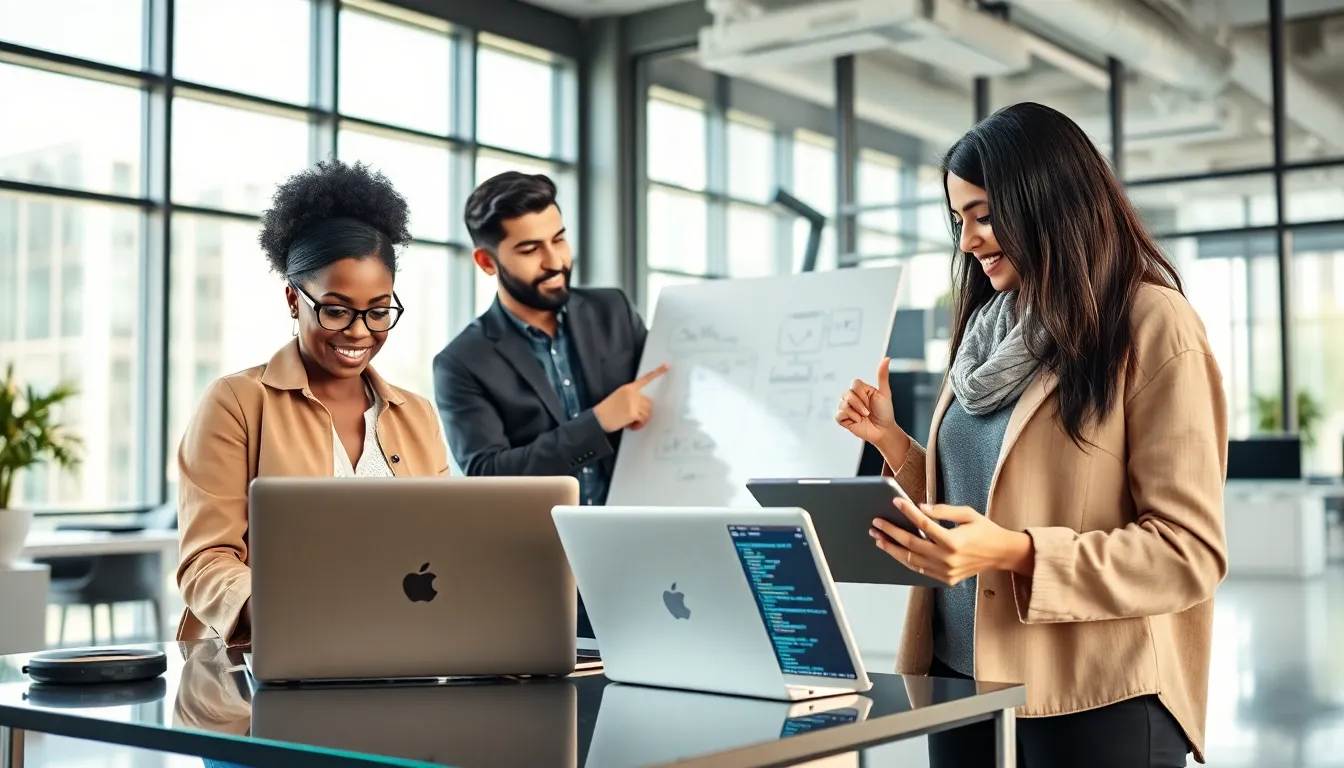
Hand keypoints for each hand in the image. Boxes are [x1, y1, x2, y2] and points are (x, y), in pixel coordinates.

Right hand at [594, 363, 669, 431]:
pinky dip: (638, 425)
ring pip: (647, 412)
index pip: (644, 379)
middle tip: (634, 419)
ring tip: (630, 423)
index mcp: (627, 388)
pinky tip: (630, 426)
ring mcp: (633, 402)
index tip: (667, 366)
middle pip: (649, 403)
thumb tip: (644, 408)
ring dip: (641, 420)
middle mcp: (632, 393)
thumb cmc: (606, 411)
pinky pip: (643, 420)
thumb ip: (631, 398)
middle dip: (644, 413)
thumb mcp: (618, 398)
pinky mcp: (633, 412)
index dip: (657, 372)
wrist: (597, 419)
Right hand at [835, 357, 905, 458]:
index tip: (871, 400)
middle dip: (860, 404)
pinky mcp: (842, 419)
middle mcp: (852, 397)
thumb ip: (882, 376)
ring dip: (857, 412)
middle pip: (847, 394)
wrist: (883, 430)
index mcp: (860, 390)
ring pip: (843, 404)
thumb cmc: (885, 412)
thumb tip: (887, 358)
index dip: (863, 394)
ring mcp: (846, 408)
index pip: (854, 384)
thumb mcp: (884, 393)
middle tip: (868, 411)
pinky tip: (857, 421)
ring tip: (864, 417)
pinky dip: (850, 418)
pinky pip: (839, 414)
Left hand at [869, 498, 1033, 585]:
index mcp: (954, 541)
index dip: (907, 512)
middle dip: (890, 532)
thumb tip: (920, 507)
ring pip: (911, 561)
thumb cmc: (985, 530)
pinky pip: (920, 569)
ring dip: (892, 549)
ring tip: (878, 538)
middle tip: (876, 524)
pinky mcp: (946, 579)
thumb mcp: (968, 514)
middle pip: (911, 544)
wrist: (1001, 554)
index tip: (895, 502)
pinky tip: (895, 550)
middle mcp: (948, 559)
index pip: (923, 525)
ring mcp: (945, 572)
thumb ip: (943, 511)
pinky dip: (905, 560)